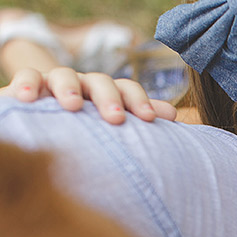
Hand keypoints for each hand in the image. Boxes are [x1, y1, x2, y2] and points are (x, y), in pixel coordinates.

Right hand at [0, 66, 175, 122]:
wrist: (52, 120)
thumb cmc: (92, 126)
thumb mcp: (114, 123)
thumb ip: (140, 118)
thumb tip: (176, 116)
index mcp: (110, 94)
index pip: (128, 90)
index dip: (140, 101)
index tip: (149, 119)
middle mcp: (87, 84)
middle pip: (101, 81)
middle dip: (109, 98)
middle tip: (116, 119)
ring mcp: (58, 82)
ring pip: (65, 75)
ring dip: (70, 89)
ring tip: (73, 106)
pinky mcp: (32, 84)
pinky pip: (28, 76)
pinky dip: (27, 84)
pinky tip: (26, 98)